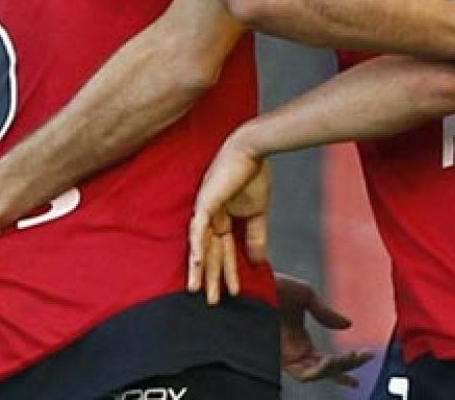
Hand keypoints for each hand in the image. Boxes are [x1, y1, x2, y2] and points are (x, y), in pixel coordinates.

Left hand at [188, 132, 270, 304]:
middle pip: (211, 254)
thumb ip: (256, 236)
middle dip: (212, 279)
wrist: (252, 150)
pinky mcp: (204, 204)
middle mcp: (210, 219)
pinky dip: (196, 247)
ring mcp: (204, 212)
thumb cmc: (254, 175)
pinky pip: (198, 230)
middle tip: (211, 303)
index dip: (229, 272)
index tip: (233, 293)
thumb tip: (258, 261)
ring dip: (199, 269)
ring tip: (197, 291)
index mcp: (223, 220)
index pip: (225, 252)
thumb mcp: (258, 213)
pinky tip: (196, 264)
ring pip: (200, 247)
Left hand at [276, 274, 375, 385]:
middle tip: (365, 355)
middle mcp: (293, 353)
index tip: (368, 357)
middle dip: (347, 365)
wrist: (252, 283)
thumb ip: (325, 314)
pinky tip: (331, 359)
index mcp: (299, 342)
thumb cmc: (274, 287)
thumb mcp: (306, 297)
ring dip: (335, 369)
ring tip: (350, 355)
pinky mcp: (277, 357)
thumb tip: (349, 326)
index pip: (326, 361)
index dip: (346, 364)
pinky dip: (319, 371)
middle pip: (324, 370)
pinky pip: (302, 373)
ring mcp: (284, 357)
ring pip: (314, 375)